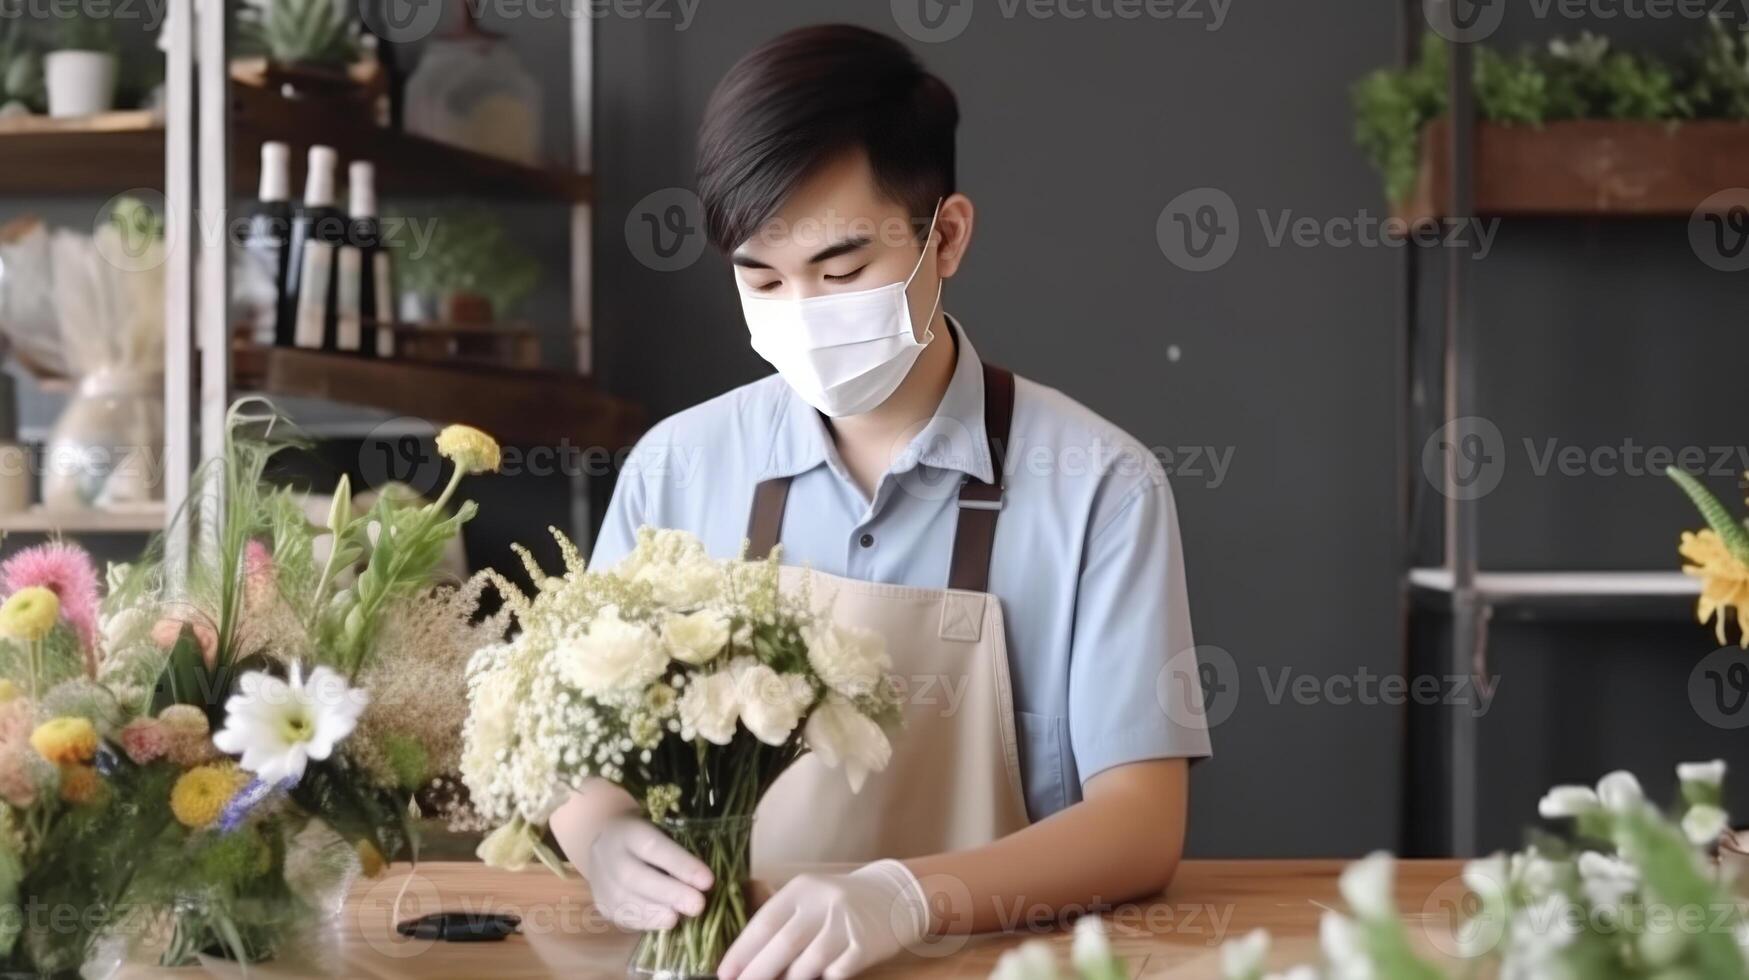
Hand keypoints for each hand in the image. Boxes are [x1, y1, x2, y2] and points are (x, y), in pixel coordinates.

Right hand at [581, 815, 713, 930]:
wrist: (608, 842)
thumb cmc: (649, 832)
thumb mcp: (661, 826)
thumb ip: (680, 843)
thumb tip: (707, 875)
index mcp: (628, 829)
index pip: (653, 846)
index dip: (680, 864)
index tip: (708, 881)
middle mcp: (609, 853)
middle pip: (634, 876)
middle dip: (669, 893)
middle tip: (697, 906)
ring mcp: (601, 879)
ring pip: (623, 899)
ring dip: (655, 912)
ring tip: (680, 919)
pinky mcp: (601, 902)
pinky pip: (622, 914)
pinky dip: (645, 921)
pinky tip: (665, 922)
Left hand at [717, 860, 929, 979]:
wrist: (893, 896)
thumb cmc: (839, 901)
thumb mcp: (809, 896)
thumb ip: (780, 918)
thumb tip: (743, 955)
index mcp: (803, 889)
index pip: (765, 922)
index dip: (741, 950)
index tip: (724, 972)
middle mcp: (825, 904)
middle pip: (783, 945)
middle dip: (757, 972)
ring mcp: (847, 926)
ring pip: (808, 964)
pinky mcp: (864, 947)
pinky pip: (834, 973)